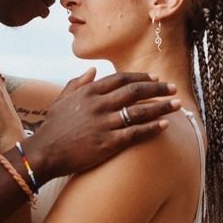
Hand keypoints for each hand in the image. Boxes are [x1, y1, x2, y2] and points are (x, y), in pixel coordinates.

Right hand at [24, 70, 180, 182]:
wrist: (45, 152)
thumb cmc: (53, 126)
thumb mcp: (62, 99)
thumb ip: (78, 82)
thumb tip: (93, 70)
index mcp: (89, 92)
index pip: (121, 79)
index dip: (140, 77)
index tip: (155, 79)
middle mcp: (99, 104)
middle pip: (135, 92)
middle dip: (157, 90)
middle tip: (173, 89)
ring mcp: (105, 123)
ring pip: (139, 111)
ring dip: (161, 107)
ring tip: (177, 105)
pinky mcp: (108, 143)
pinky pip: (136, 133)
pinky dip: (152, 128)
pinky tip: (165, 125)